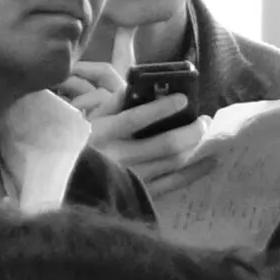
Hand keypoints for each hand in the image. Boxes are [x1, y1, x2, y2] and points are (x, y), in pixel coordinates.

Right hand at [70, 59, 213, 192]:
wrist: (69, 185)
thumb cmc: (80, 146)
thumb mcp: (88, 121)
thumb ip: (112, 104)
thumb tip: (136, 85)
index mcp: (103, 135)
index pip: (136, 119)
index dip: (162, 108)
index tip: (183, 99)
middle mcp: (120, 158)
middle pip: (165, 144)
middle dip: (190, 130)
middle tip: (205, 119)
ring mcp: (132, 178)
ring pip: (173, 162)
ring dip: (195, 147)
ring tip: (206, 133)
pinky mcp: (140, 194)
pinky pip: (173, 183)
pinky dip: (194, 172)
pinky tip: (210, 163)